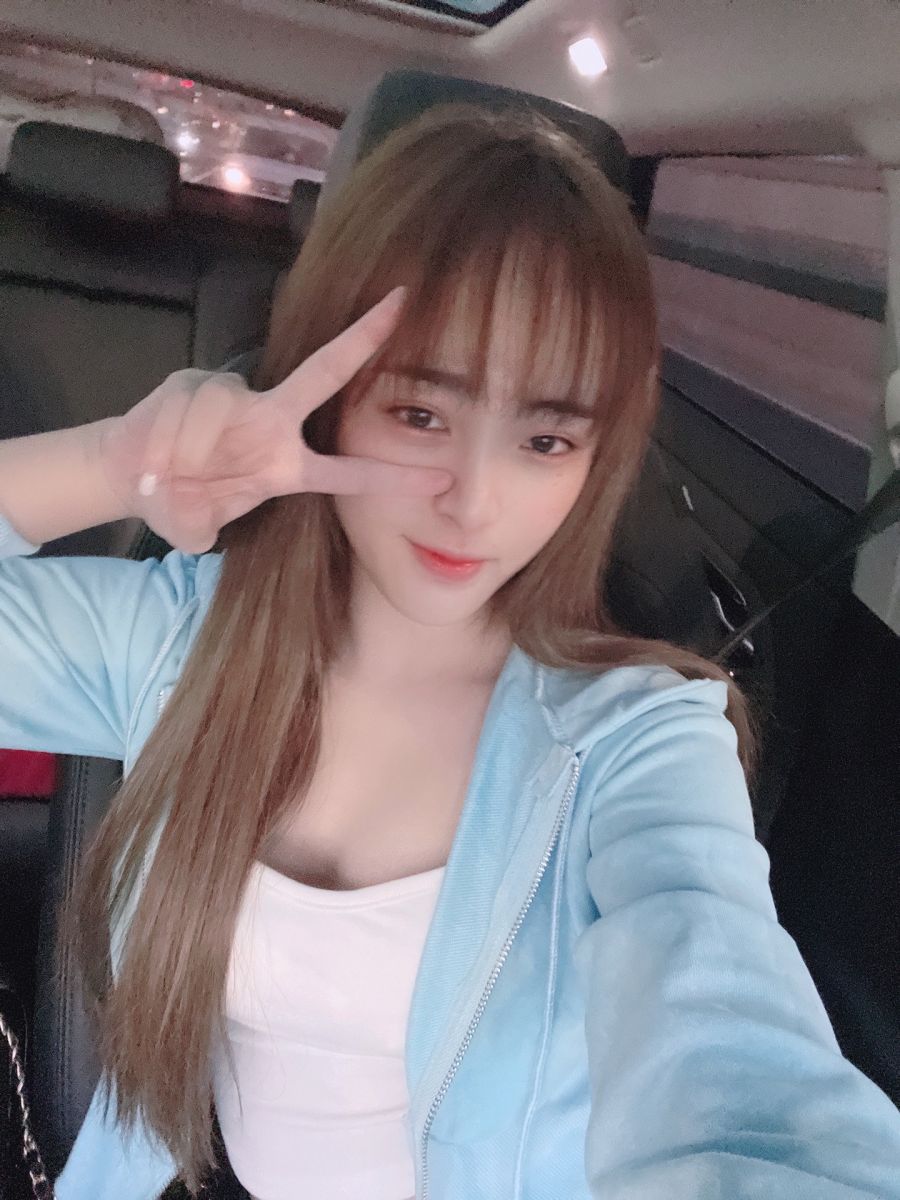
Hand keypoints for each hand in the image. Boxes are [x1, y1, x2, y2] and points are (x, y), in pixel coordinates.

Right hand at [94, 288, 449, 552]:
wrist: (131, 474)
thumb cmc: (180, 499)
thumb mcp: (197, 524)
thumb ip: (205, 524)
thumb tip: (203, 529)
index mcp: (287, 465)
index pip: (350, 469)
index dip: (393, 474)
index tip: (441, 479)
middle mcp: (272, 420)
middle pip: (324, 373)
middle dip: (361, 340)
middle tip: (399, 306)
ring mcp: (236, 396)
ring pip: (225, 404)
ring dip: (193, 446)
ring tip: (169, 474)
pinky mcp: (192, 381)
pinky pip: (188, 405)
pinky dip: (169, 438)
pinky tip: (155, 458)